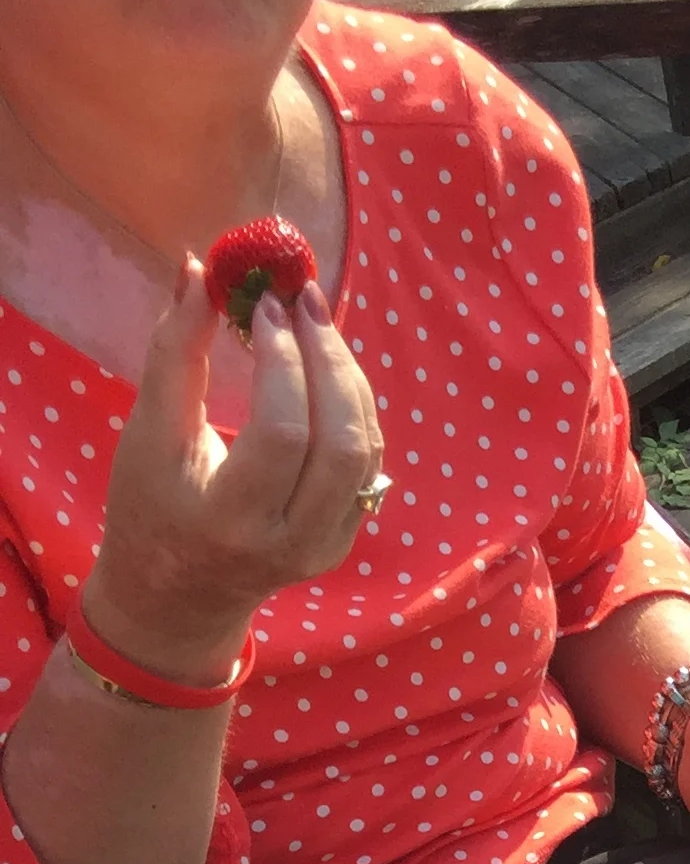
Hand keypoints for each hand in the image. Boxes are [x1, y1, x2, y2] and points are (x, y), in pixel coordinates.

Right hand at [85, 263, 384, 681]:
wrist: (180, 594)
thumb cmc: (150, 504)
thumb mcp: (149, 433)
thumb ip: (175, 351)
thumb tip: (199, 269)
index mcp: (232, 520)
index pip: (281, 433)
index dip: (283, 361)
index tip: (265, 302)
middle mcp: (292, 541)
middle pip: (338, 442)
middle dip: (328, 359)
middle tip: (304, 299)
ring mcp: (326, 546)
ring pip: (364, 450)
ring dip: (348, 376)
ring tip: (315, 322)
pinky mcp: (345, 538)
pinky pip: (366, 462)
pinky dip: (352, 405)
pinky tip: (327, 366)